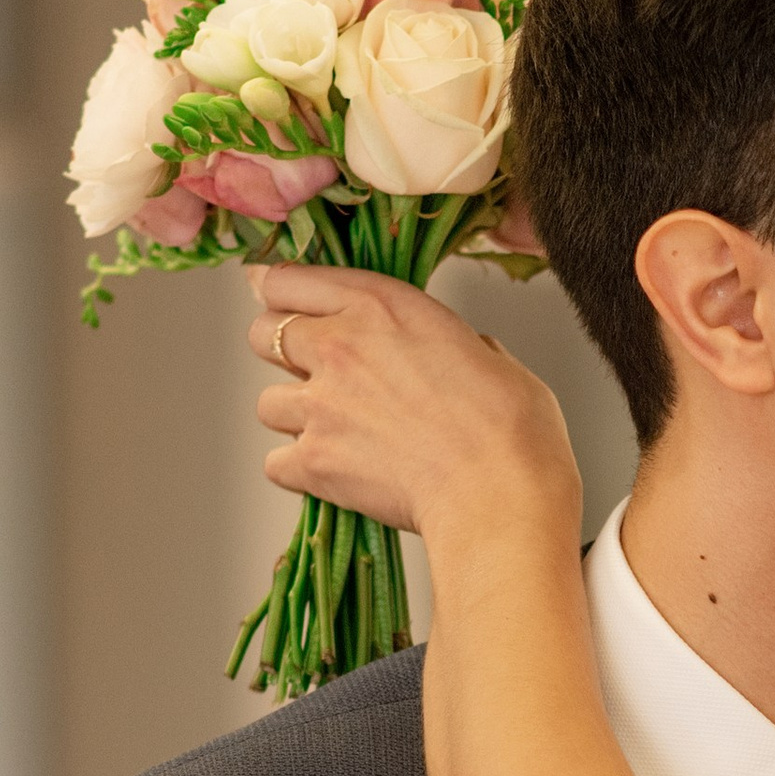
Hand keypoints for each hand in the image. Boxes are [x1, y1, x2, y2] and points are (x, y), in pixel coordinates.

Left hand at [246, 264, 582, 551]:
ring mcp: (320, 406)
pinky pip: (276, 463)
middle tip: (318, 373)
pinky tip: (335, 475)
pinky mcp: (313, 461)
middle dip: (283, 352)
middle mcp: (339, 346)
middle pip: (262, 334)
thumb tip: (457, 352)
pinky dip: (299, 470)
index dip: (282, 293)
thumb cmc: (512, 428)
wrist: (501, 495)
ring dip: (295, 416)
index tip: (288, 305)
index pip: (288, 280)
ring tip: (338, 434)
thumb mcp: (489, 355)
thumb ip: (451, 342)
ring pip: (267, 403)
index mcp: (381, 306)